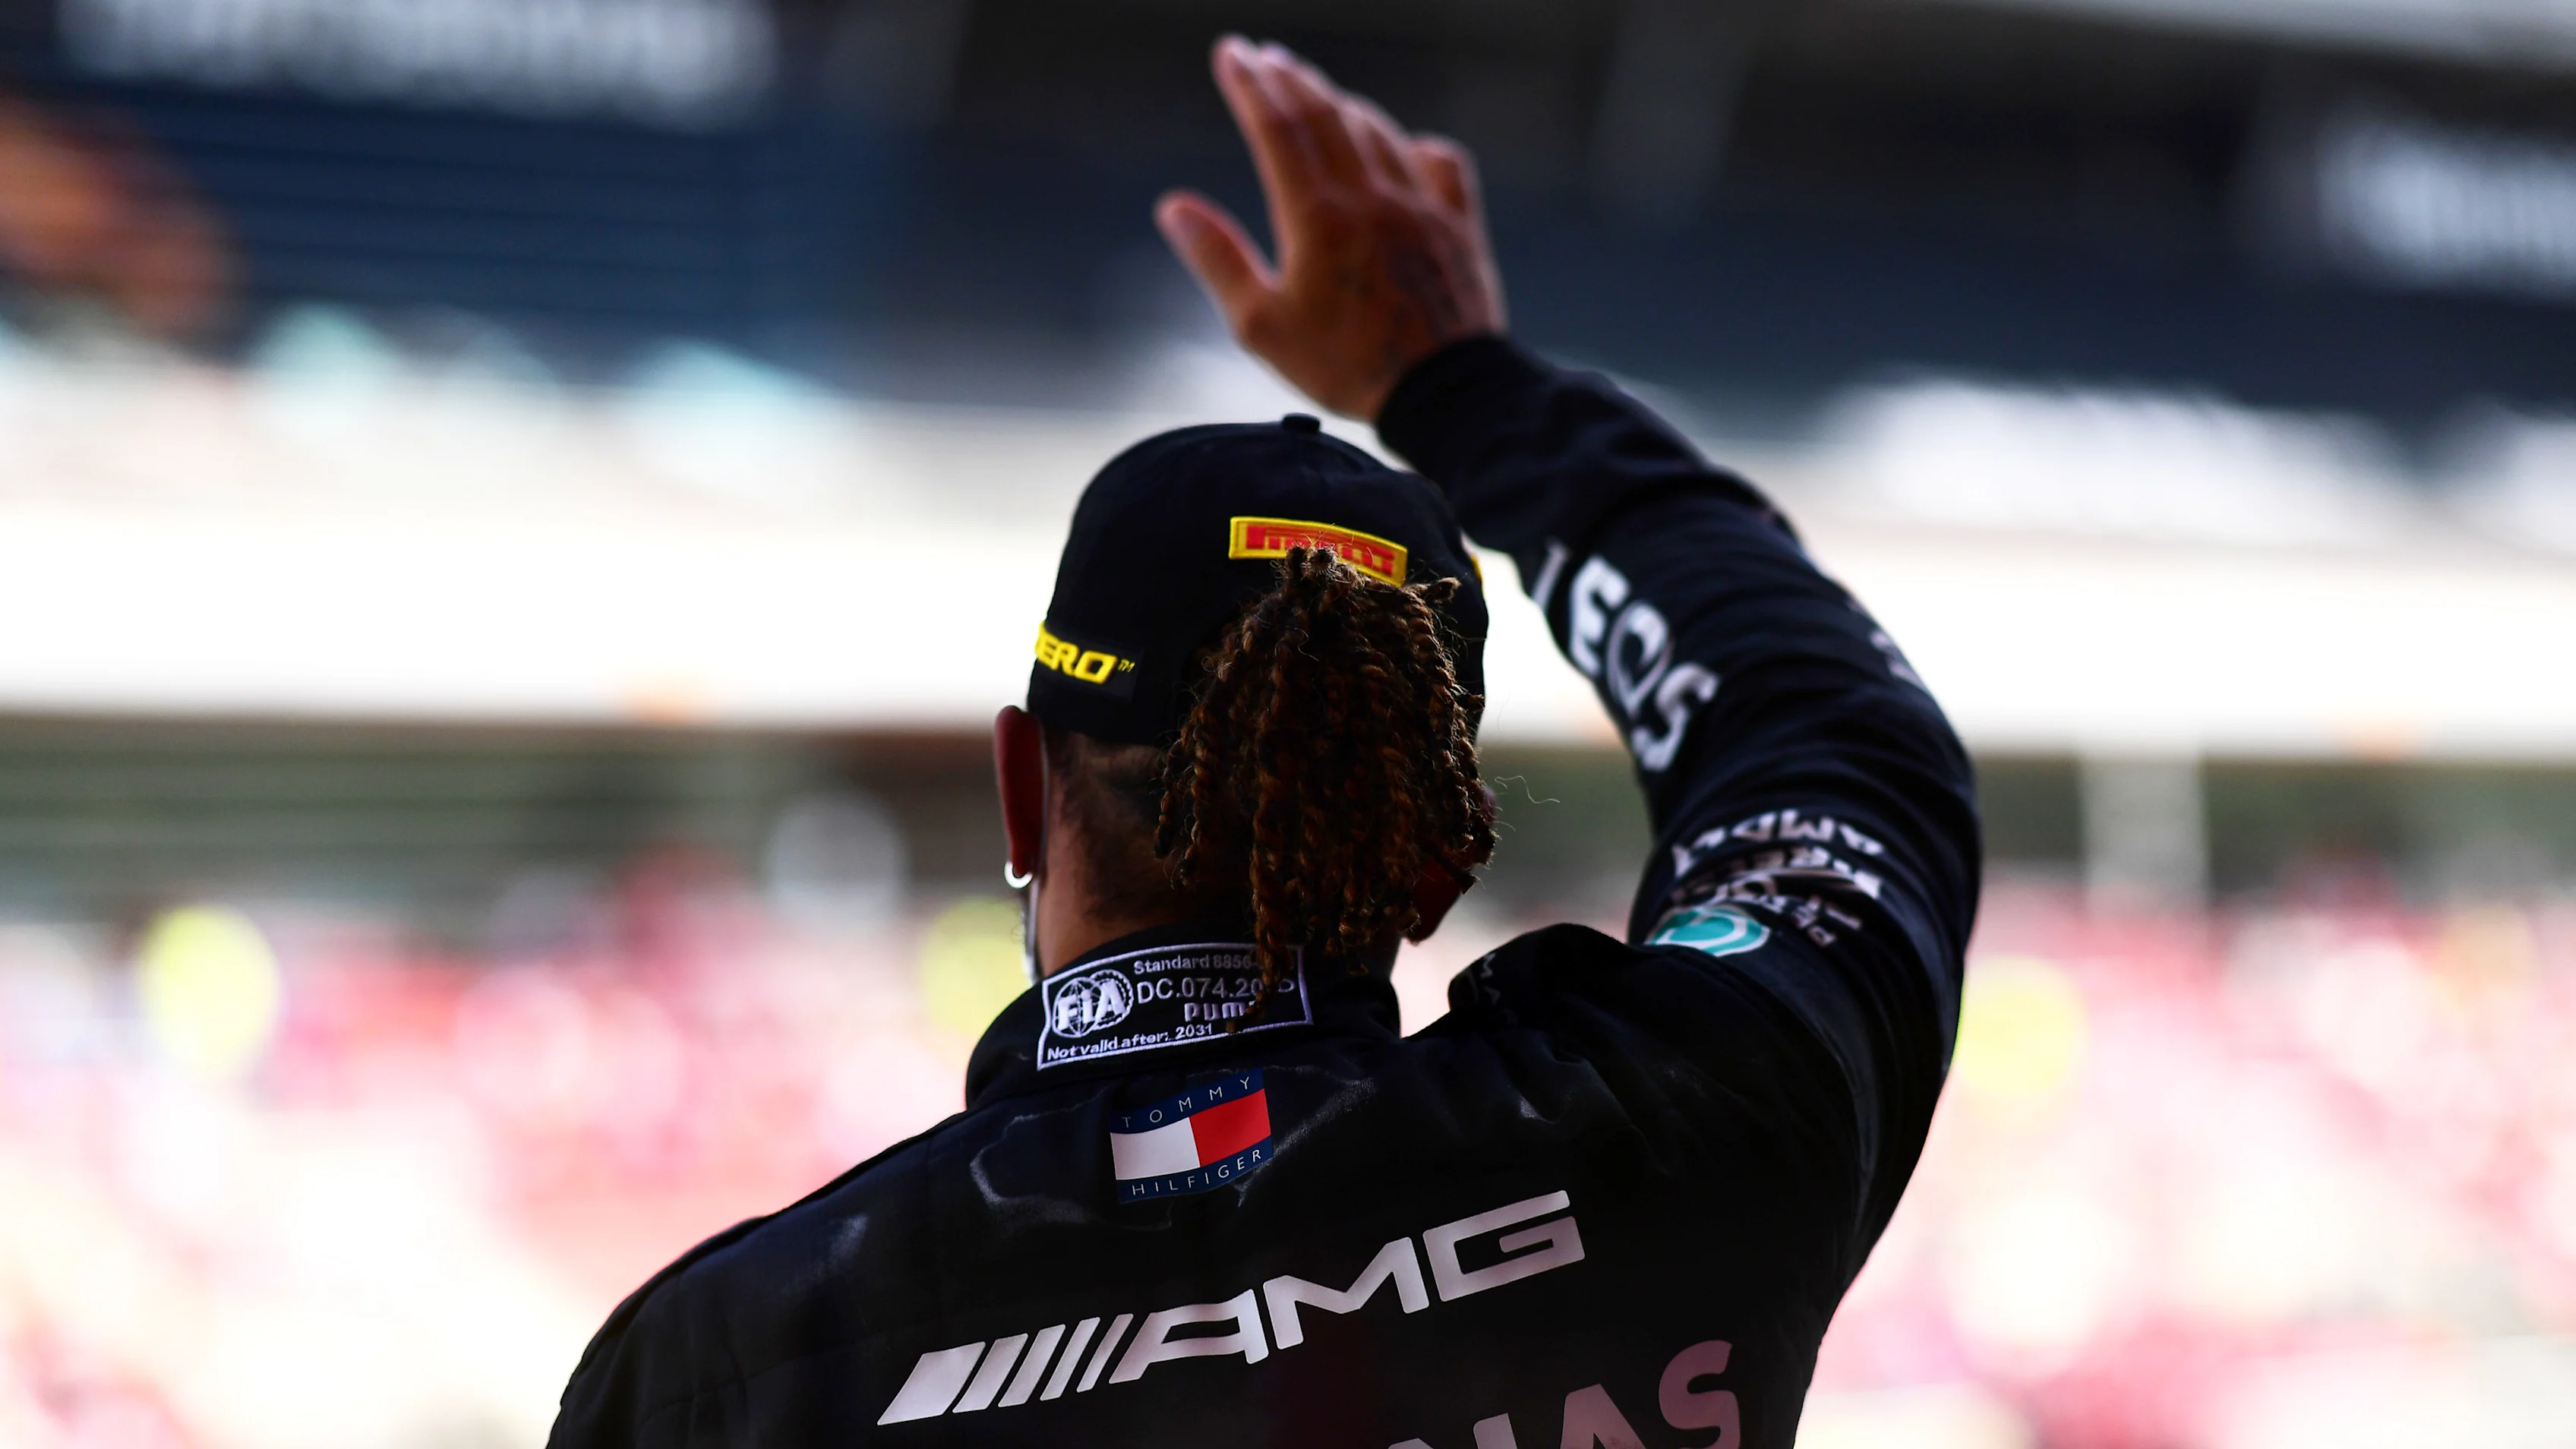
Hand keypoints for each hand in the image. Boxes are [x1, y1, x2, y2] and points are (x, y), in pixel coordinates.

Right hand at [1156, 37, 1505, 421]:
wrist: (1443, 395)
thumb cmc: (1345, 367)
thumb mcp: (1262, 326)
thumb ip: (1219, 260)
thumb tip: (1173, 207)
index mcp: (1317, 218)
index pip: (1277, 128)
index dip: (1250, 85)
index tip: (1230, 52)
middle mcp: (1371, 197)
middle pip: (1325, 115)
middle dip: (1289, 79)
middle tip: (1265, 57)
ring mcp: (1421, 206)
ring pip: (1377, 131)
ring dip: (1341, 104)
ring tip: (1316, 92)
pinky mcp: (1458, 225)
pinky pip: (1439, 161)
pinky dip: (1410, 143)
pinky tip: (1399, 144)